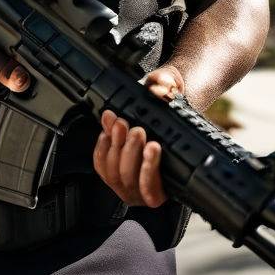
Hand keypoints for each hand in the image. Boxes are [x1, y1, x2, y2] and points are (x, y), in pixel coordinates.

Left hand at [92, 65, 184, 206]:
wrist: (159, 102)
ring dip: (115, 149)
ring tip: (120, 125)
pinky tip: (107, 132)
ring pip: (115, 176)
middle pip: (132, 180)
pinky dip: (102, 150)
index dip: (150, 170)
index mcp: (172, 179)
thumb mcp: (171, 86)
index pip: (156, 190)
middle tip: (136, 130)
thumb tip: (163, 88)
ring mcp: (129, 183)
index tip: (153, 146)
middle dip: (131, 152)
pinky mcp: (113, 173)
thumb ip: (168, 84)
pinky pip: (102, 169)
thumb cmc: (168, 100)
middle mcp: (148, 187)